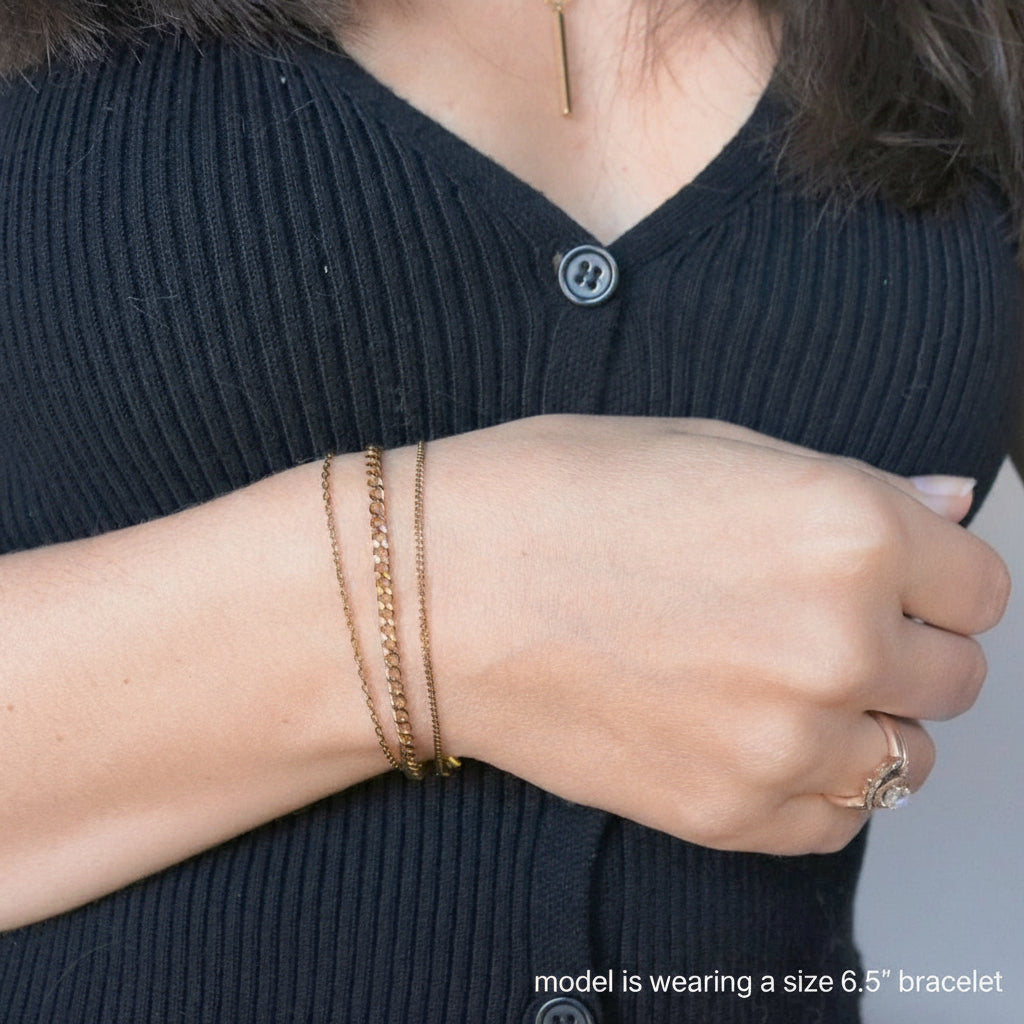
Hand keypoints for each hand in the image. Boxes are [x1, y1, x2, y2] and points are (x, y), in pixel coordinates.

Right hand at [423, 415, 1009, 853]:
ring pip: (906, 759)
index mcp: (845, 529)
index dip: (935, 577)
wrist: (434, 594)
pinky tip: (753, 734)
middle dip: (903, 646)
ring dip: (865, 721)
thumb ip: (853, 486)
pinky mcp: (729, 814)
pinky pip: (836, 822)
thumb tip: (948, 505)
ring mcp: (785, 740)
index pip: (979, 585)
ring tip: (778, 681)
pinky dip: (815, 783)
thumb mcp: (710, 447)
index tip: (896, 579)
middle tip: (819, 623)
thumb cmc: (550, 499)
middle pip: (954, 677)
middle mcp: (836, 641)